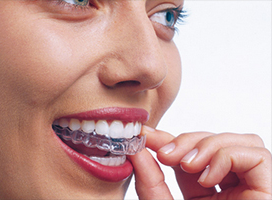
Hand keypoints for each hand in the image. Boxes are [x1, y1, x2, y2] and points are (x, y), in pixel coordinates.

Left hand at [129, 126, 271, 199]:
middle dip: (188, 140)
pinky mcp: (271, 190)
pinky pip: (258, 156)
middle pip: (219, 142)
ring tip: (187, 165)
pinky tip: (208, 180)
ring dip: (208, 145)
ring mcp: (255, 189)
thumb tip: (137, 150)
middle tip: (165, 153)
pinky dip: (227, 157)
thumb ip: (151, 181)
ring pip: (241, 142)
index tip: (146, 136)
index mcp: (211, 194)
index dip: (170, 139)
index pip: (193, 153)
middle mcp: (235, 189)